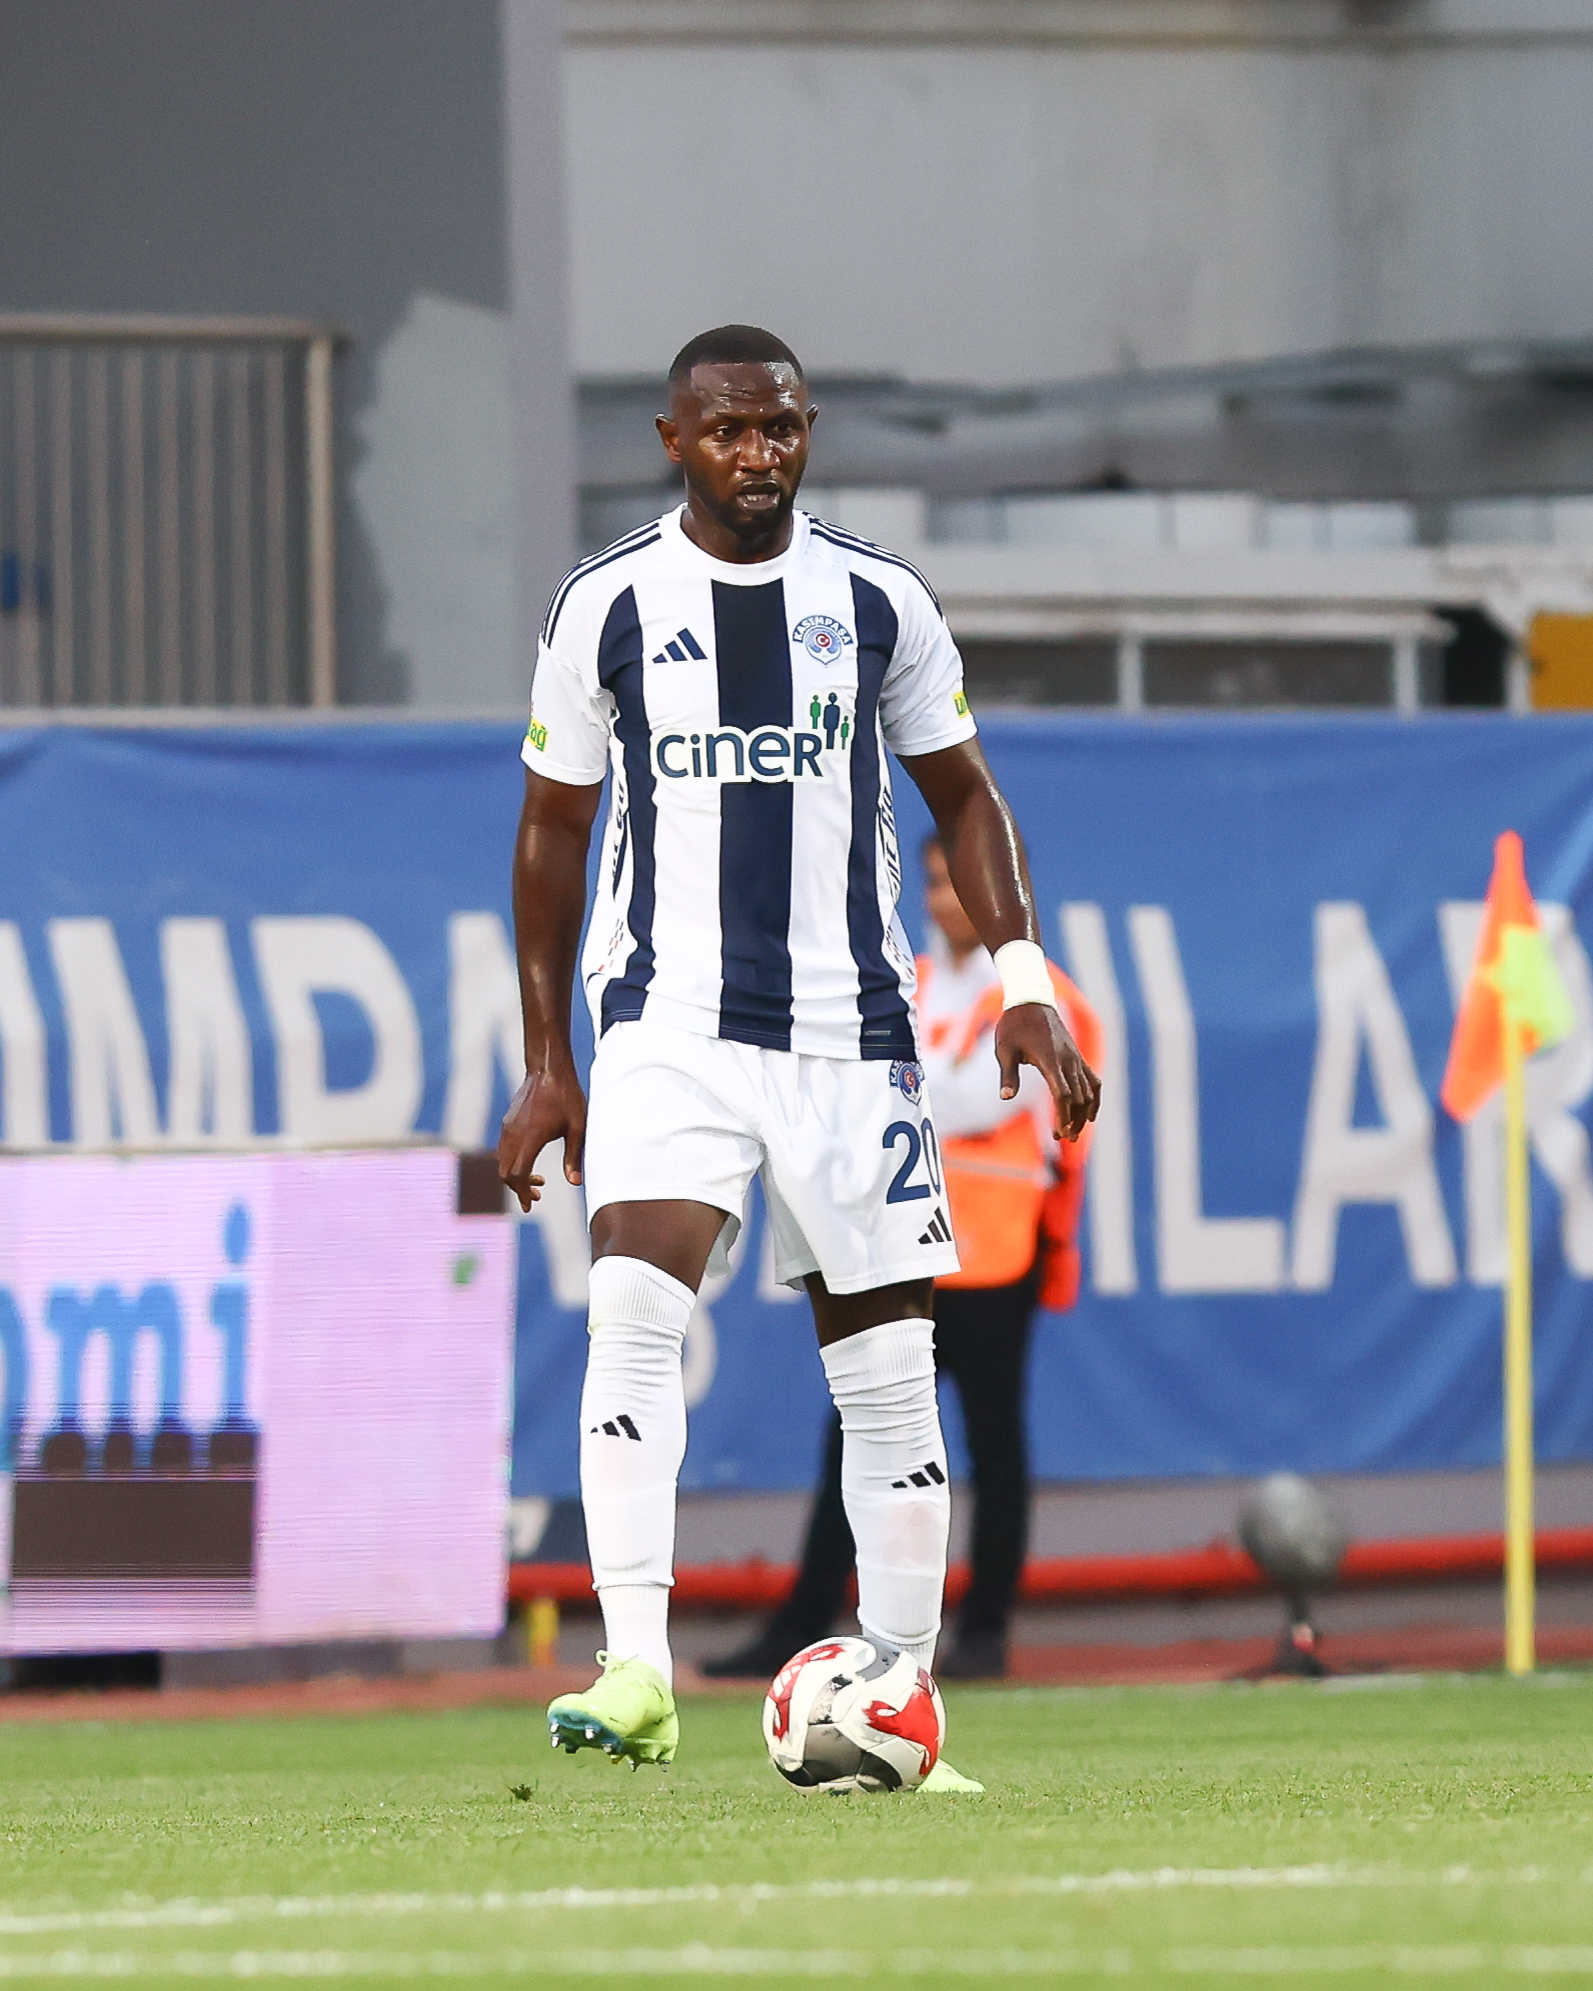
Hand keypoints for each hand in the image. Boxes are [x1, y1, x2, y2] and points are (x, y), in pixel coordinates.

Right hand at [497, 1061, 587, 1212]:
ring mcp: (508, 1128)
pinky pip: (504, 1150)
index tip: (530, 1205)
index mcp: (531, 1137)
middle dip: (517, 1189)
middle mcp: (514, 1134)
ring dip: (515, 1176)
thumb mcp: (577, 1128)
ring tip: (538, 1183)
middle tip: (535, 1198)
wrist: (547, 1069)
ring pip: (503, 1162)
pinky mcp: (508, 1123)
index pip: (518, 1173)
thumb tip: (575, 1183)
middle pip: (505, 1172)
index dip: (522, 1192)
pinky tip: (530, 1163)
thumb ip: (574, 1157)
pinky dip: (513, 1163)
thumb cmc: (566, 1096)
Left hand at [995, 1004, 1100, 1142]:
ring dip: (1083, 1114)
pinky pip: (1093, 1080)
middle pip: (1078, 1097)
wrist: (1031, 1001)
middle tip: (1061, 1138)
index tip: (1059, 1133)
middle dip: (1072, 1120)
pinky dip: (1094, 1098)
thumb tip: (1006, 1097)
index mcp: (1049, 1059)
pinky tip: (1091, 1114)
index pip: (1062, 1094)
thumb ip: (1007, 1075)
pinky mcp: (1078, 1056)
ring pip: (1088, 1092)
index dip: (1063, 1116)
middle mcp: (1067, 1059)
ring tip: (1073, 1133)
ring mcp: (1076, 1057)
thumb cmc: (1013, 1026)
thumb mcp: (1004, 1050)